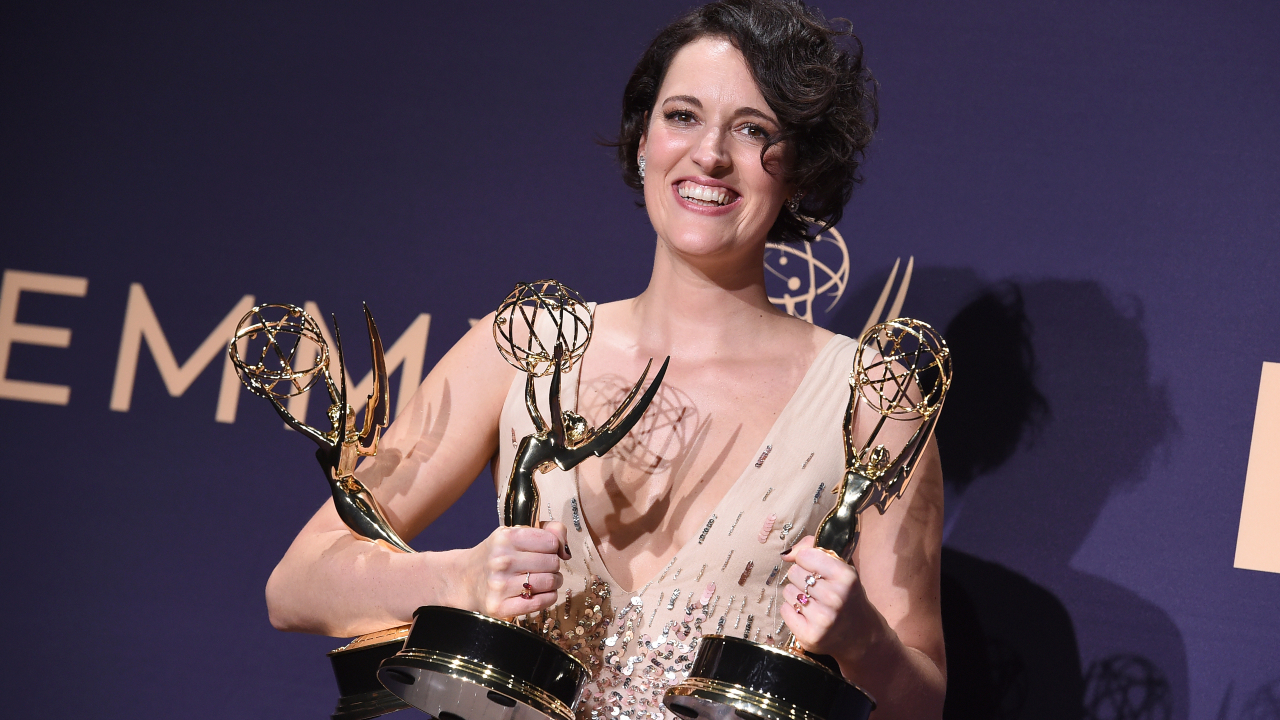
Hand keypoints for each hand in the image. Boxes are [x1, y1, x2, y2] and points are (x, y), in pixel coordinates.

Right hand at [455, 521, 569, 617]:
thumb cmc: (496, 555)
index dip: (552, 547)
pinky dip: (548, 597)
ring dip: (554, 582)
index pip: (551, 541)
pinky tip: (541, 593)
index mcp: (505, 537)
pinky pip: (541, 602)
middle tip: (543, 567)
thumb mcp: (514, 533)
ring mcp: (500, 585)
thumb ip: (548, 530)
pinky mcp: (501, 607)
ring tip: (544, 580)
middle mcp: (501, 560)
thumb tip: (565, 550)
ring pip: (550, 582)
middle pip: (553, 563)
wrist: (464, 580)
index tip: (544, 550)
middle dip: (553, 565)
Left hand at [778, 536, 889, 663]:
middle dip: (801, 577)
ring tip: (813, 601)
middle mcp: (835, 598)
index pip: (805, 556)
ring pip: (787, 591)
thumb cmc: (847, 595)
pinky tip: (807, 615)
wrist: (860, 634)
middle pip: (794, 573)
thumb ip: (813, 549)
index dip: (807, 560)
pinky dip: (792, 610)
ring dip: (796, 594)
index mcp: (845, 576)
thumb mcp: (841, 567)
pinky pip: (785, 610)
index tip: (816, 568)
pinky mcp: (811, 636)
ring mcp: (823, 619)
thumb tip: (786, 554)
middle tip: (816, 588)